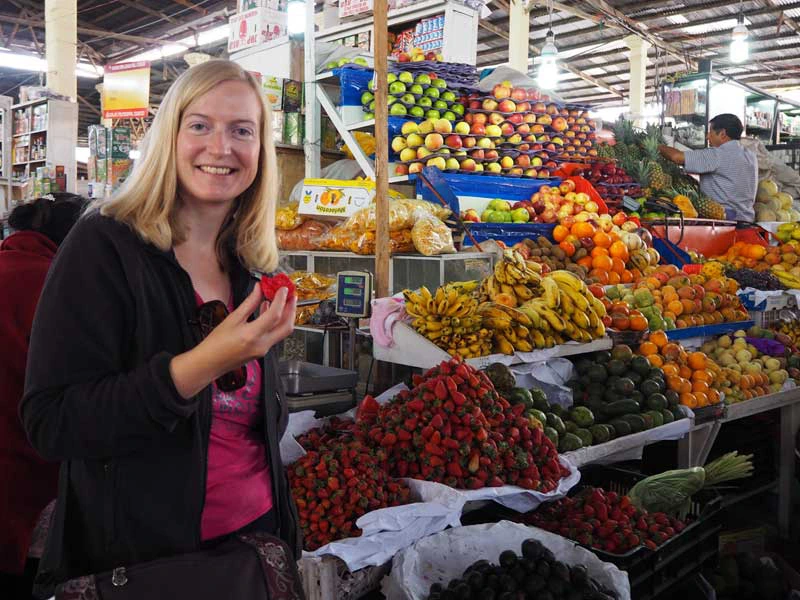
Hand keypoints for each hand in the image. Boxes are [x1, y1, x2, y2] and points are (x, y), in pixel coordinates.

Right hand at [169, 286, 295, 398]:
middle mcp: (261, 344)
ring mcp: (263, 349)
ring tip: (283, 300)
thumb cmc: (216, 344)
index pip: (274, 315)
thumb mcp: (232, 319)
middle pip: (286, 326)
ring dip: (285, 315)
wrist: (209, 363)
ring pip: (282, 331)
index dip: (281, 300)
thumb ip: (249, 303)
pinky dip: (276, 322)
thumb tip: (259, 290)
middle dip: (292, 309)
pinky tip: (269, 311)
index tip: (283, 289)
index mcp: (252, 335)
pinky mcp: (262, 351)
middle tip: (292, 295)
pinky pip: (274, 335)